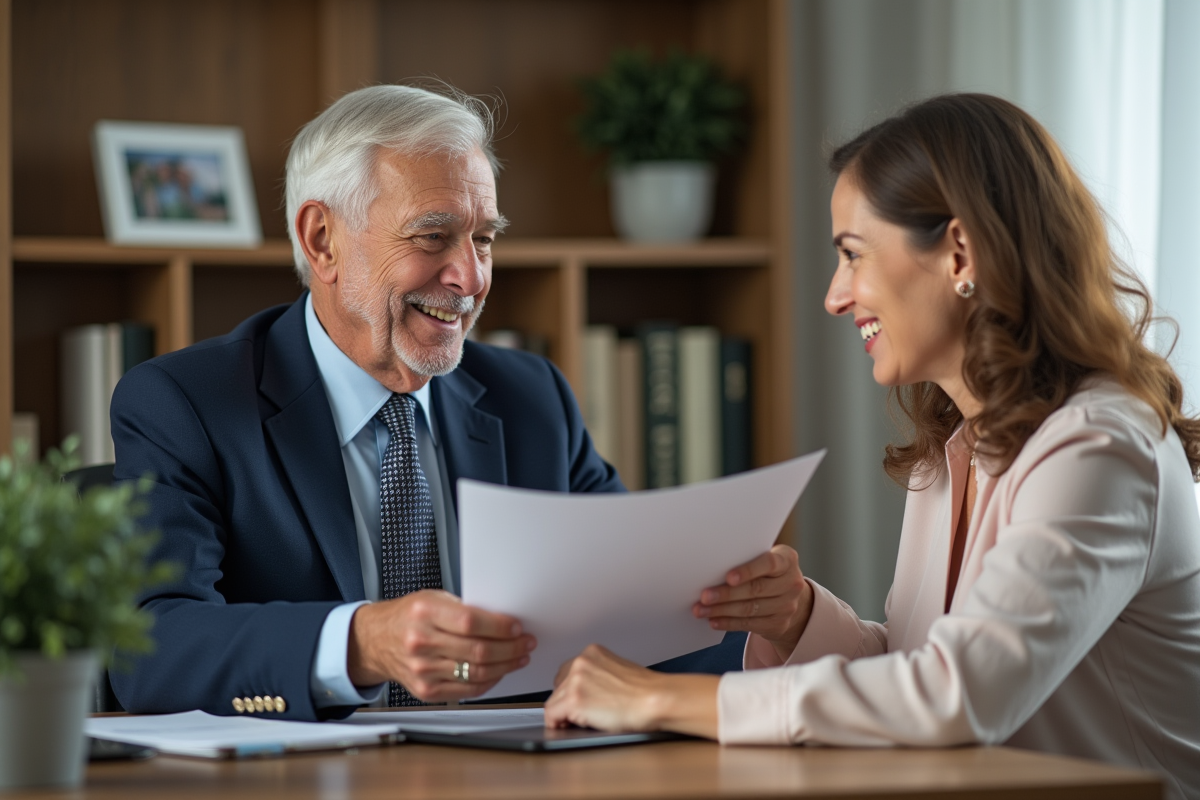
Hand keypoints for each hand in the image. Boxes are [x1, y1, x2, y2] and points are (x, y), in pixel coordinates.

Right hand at [347, 590, 535, 701]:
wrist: (375, 640)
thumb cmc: (408, 616)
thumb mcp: (433, 599)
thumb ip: (463, 609)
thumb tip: (503, 619)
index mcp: (424, 613)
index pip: (471, 622)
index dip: (500, 626)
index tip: (517, 627)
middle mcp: (421, 643)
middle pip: (478, 651)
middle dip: (511, 647)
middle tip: (526, 643)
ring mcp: (423, 670)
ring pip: (477, 673)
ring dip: (505, 666)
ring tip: (518, 657)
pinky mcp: (426, 690)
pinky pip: (468, 689)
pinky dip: (489, 681)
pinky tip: (499, 671)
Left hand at [545, 644, 718, 738]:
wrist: (655, 699)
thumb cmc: (645, 692)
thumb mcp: (618, 671)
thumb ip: (598, 675)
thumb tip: (587, 691)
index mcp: (592, 652)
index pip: (566, 673)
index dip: (570, 691)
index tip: (574, 701)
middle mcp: (581, 662)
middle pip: (558, 687)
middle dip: (567, 702)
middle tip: (581, 715)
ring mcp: (576, 680)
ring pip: (554, 701)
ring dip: (565, 714)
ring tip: (584, 721)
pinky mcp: (574, 700)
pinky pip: (551, 715)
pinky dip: (557, 723)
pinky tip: (569, 727)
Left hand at [694, 544, 812, 660]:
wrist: (791, 597)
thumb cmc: (767, 571)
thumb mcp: (765, 558)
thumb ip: (746, 558)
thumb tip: (712, 567)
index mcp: (787, 560)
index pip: (769, 564)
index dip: (748, 571)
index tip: (728, 577)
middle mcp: (791, 583)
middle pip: (756, 589)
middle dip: (727, 594)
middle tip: (704, 596)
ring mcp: (787, 606)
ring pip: (750, 609)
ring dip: (722, 610)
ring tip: (701, 610)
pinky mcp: (779, 624)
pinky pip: (750, 624)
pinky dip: (729, 623)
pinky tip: (714, 621)